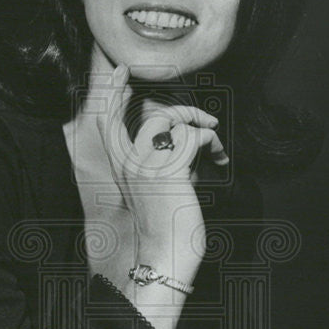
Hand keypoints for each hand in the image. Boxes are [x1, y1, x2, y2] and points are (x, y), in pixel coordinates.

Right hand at [94, 63, 225, 283]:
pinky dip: (212, 143)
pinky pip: (193, 136)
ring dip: (201, 128)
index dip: (114, 94)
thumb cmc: (166, 230)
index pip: (108, 121)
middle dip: (183, 110)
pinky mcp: (168, 170)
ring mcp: (147, 164)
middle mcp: (129, 162)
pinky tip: (219, 159)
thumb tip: (184, 144)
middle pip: (150, 115)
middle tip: (206, 121)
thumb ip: (163, 166)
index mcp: (122, 168)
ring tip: (215, 148)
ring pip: (173, 121)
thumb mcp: (158, 192)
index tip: (123, 73)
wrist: (163, 256)